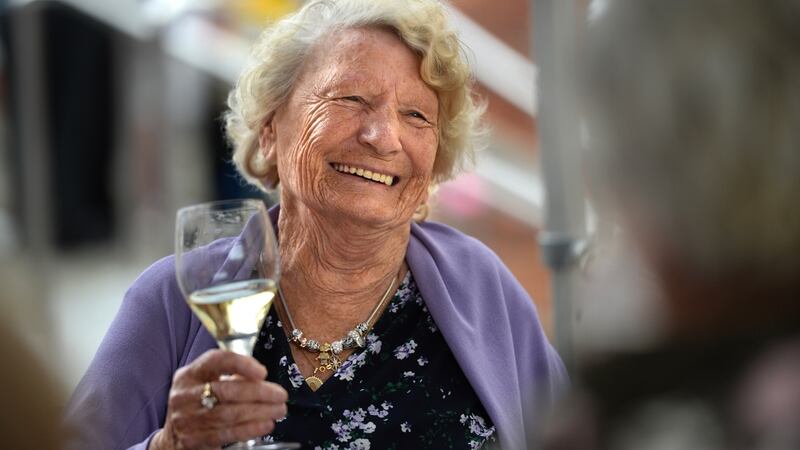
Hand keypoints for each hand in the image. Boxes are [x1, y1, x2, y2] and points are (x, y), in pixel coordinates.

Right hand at [150, 349, 287, 449]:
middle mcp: (185, 395)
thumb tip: (261, 379)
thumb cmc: (199, 403)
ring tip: (279, 410)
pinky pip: (226, 433)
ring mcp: (186, 418)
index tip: (263, 372)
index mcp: (189, 374)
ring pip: (229, 413)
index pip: (216, 361)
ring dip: (260, 412)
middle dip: (259, 392)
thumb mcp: (207, 383)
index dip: (241, 364)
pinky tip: (266, 425)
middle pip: (226, 390)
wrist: (172, 437)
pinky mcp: (193, 440)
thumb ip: (230, 377)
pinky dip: (250, 429)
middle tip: (281, 395)